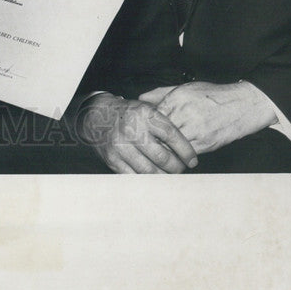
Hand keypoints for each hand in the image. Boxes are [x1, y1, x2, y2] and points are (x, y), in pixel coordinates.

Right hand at [78, 92, 198, 172]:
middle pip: (162, 157)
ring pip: (150, 171)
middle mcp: (132, 129)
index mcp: (143, 114)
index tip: (193, 160)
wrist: (97, 115)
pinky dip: (148, 180)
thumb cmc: (129, 114)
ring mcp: (121, 146)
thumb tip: (188, 146)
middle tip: (181, 168)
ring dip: (164, 176)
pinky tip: (155, 178)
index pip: (171, 135)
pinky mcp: (113, 160)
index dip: (186, 151)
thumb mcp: (146, 109)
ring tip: (169, 174)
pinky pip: (135, 177)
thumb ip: (164, 124)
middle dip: (177, 167)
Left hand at [139, 81, 275, 154]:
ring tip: (155, 154)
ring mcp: (196, 130)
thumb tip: (141, 99)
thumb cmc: (211, 96)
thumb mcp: (185, 88)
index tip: (140, 129)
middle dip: (151, 139)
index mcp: (177, 99)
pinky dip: (178, 156)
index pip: (153, 115)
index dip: (145, 124)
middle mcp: (185, 114)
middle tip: (143, 145)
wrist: (241, 106)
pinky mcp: (206, 143)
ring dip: (163, 151)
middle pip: (159, 132)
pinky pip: (186, 154)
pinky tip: (173, 157)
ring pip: (171, 146)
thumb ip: (161, 93)